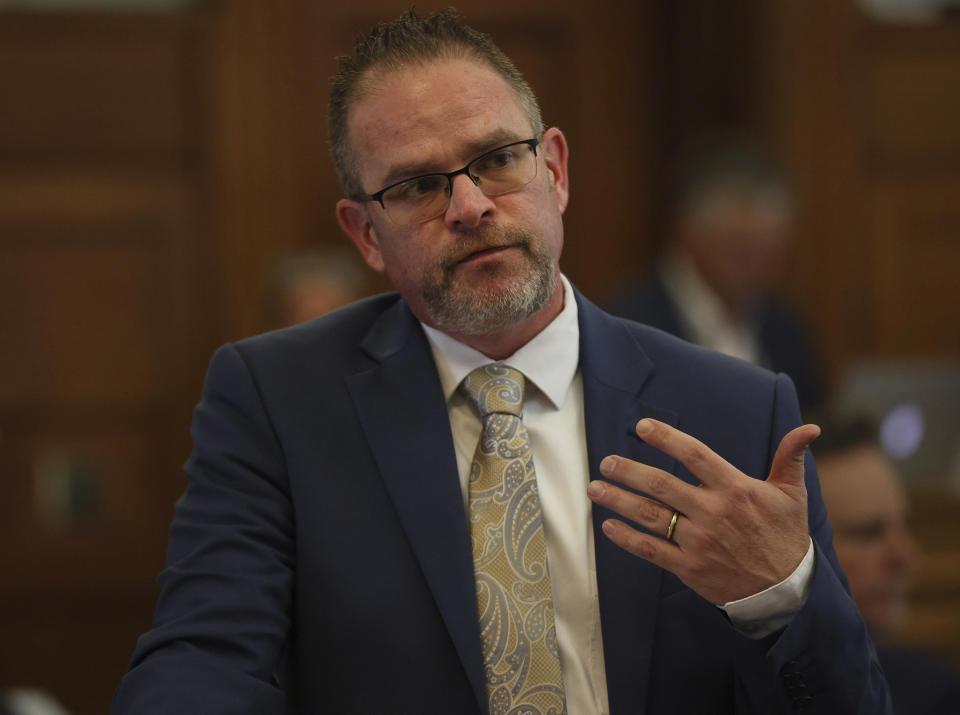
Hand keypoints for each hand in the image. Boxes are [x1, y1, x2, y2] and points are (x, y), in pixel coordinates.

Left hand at [587, 418, 820, 604]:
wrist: (787, 592)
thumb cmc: (786, 536)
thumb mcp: (792, 494)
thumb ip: (791, 457)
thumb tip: (809, 428)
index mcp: (735, 489)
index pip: (695, 455)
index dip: (667, 438)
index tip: (642, 426)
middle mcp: (713, 512)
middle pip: (662, 485)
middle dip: (629, 471)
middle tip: (606, 462)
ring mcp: (699, 541)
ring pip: (651, 516)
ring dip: (619, 501)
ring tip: (595, 489)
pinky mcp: (690, 568)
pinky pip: (652, 551)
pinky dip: (627, 539)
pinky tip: (608, 527)